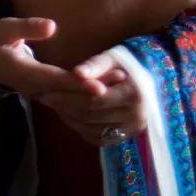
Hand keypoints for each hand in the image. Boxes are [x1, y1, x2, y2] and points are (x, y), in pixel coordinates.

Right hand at [0, 17, 114, 98]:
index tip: (99, 85)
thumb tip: (52, 27)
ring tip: (119, 82)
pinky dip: (83, 93)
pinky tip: (103, 87)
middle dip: (94, 89)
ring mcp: (38, 92)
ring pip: (68, 97)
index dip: (77, 84)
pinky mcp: (43, 91)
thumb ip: (27, 28)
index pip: (55, 80)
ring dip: (92, 92)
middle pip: (67, 93)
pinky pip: (65, 97)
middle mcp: (33, 88)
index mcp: (23, 74)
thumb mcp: (5, 28)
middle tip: (121, 80)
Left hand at [31, 48, 146, 146]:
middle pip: (90, 115)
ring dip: (69, 117)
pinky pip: (96, 137)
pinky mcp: (124, 138)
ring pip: (91, 128)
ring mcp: (131, 131)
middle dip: (64, 106)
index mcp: (134, 95)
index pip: (94, 100)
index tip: (47, 90)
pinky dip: (78, 126)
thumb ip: (95, 65)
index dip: (69, 96)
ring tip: (53, 103)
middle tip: (44, 97)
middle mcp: (135, 117)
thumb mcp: (114, 58)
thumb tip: (76, 74)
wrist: (151, 80)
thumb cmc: (129, 64)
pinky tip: (67, 113)